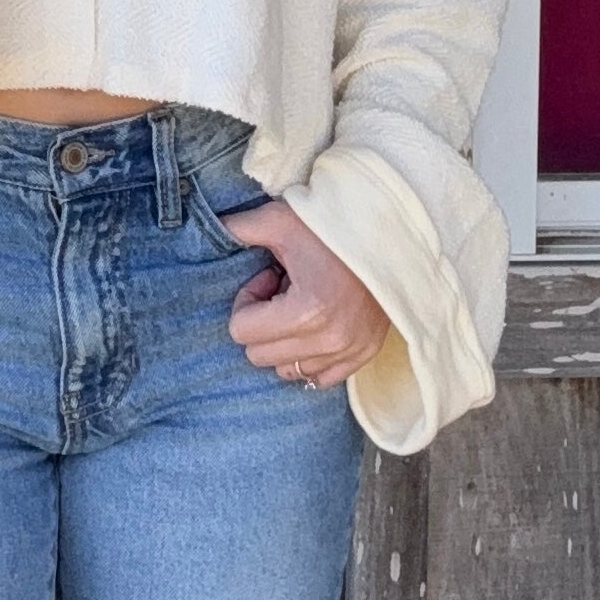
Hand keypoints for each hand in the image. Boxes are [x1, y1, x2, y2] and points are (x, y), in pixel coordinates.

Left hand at [220, 200, 389, 389]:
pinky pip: (320, 378)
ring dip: (286, 340)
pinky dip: (311, 355)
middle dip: (262, 323)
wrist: (390, 233)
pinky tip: (318, 323)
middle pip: (258, 356)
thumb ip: (240, 228)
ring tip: (303, 305)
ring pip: (287, 371)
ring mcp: (350, 352)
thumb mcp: (282, 220)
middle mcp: (329, 341)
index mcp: (306, 311)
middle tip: (283, 290)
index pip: (241, 331)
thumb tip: (209, 228)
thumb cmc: (332, 226)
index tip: (269, 278)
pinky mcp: (364, 355)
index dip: (247, 300)